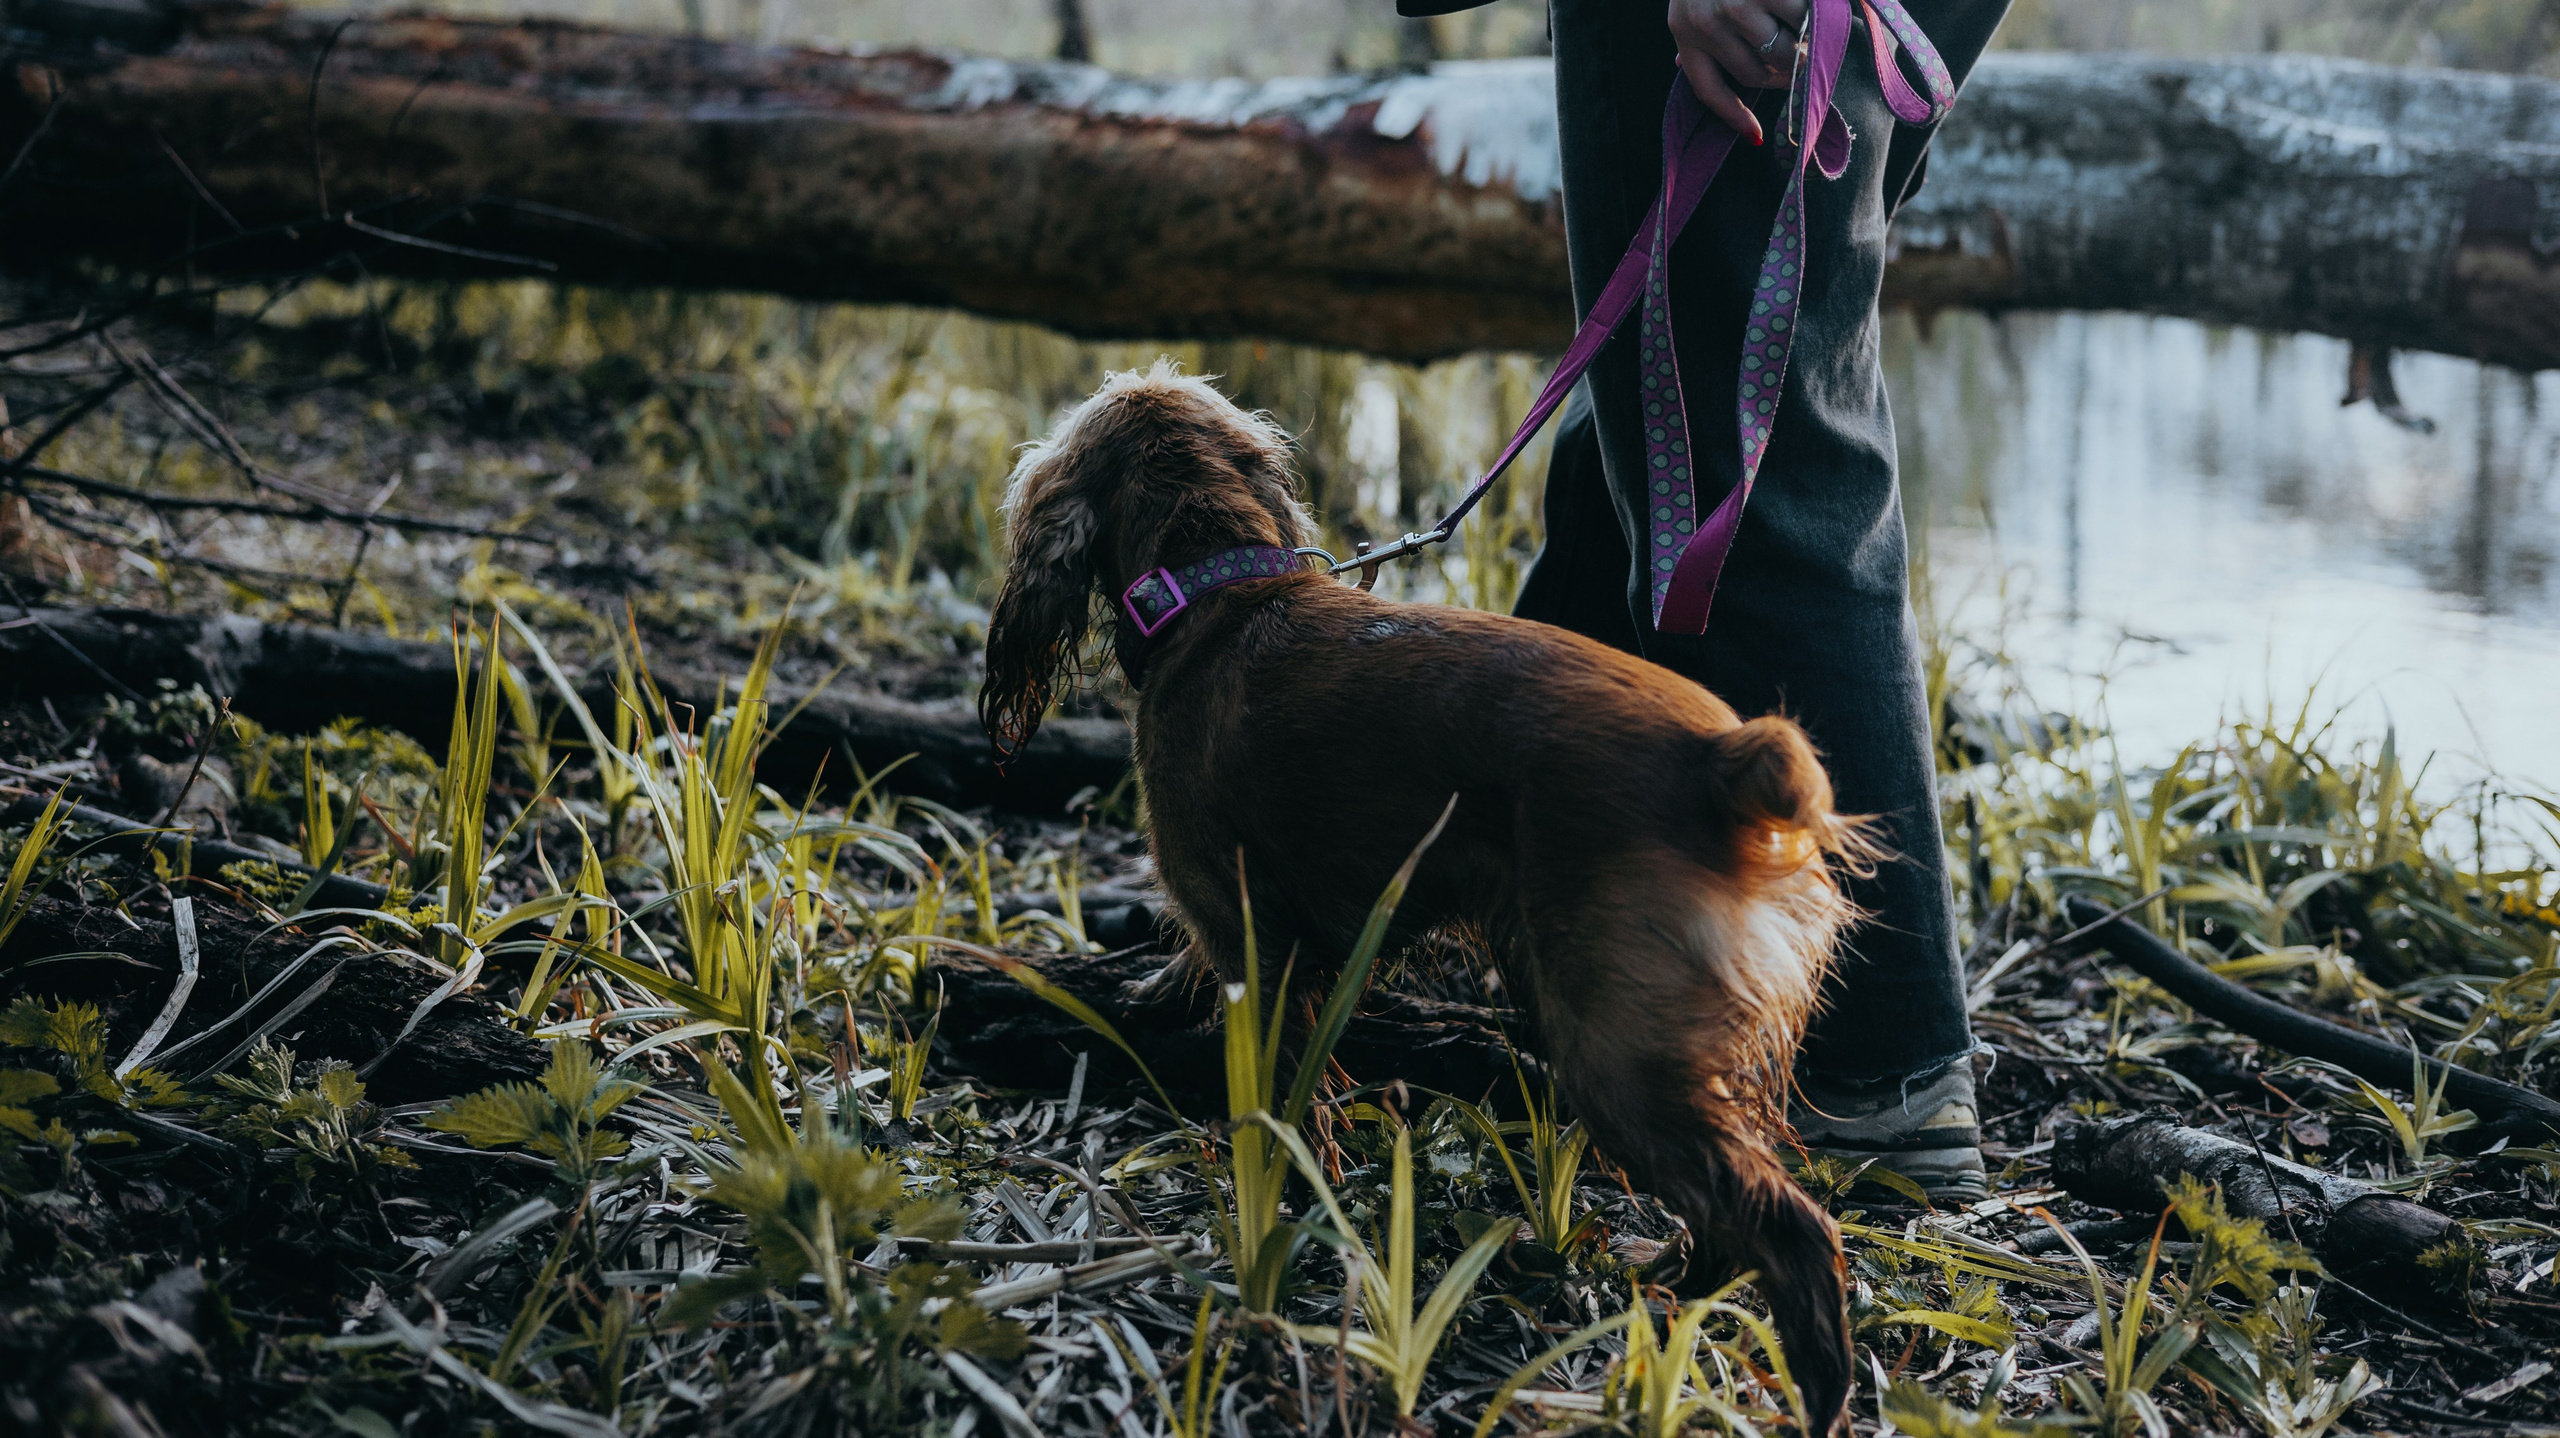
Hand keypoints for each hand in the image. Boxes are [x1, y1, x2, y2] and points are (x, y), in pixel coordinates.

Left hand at [1668, 0, 1809, 146]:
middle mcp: (1705, 24)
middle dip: (1782, 74)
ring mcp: (1735, 7)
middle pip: (1754, 75)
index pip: (1708, 90)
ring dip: (1801, 50)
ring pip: (1782, 55)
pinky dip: (1811, 20)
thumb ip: (1693, 29)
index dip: (1734, 117)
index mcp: (1684, 30)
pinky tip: (1808, 12)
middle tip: (1800, 64)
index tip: (1756, 136)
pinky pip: (1801, 22)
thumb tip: (1679, 65)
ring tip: (1809, 38)